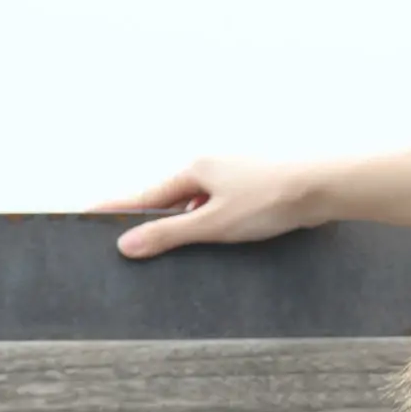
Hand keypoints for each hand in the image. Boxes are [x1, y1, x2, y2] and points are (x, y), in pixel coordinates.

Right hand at [84, 156, 323, 256]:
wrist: (322, 186)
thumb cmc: (269, 202)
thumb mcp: (213, 225)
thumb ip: (170, 235)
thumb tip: (127, 244)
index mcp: (193, 169)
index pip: (144, 197)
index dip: (117, 209)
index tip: (89, 213)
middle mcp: (210, 165)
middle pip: (169, 197)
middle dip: (150, 218)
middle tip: (124, 236)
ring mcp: (234, 174)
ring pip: (196, 202)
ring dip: (183, 223)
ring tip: (166, 246)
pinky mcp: (254, 185)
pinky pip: (219, 204)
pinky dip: (208, 220)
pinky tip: (215, 237)